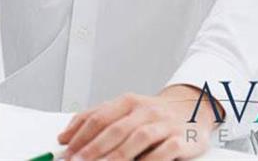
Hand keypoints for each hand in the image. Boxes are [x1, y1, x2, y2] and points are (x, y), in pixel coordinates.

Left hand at [57, 87, 214, 160]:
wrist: (192, 108)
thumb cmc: (152, 115)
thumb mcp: (123, 110)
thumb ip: (96, 120)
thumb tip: (65, 138)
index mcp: (127, 101)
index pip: (98, 117)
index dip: (80, 135)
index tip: (67, 151)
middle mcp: (145, 110)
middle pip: (115, 129)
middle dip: (93, 149)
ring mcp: (164, 123)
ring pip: (138, 138)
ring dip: (117, 156)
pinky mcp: (182, 139)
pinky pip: (165, 150)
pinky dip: (149, 160)